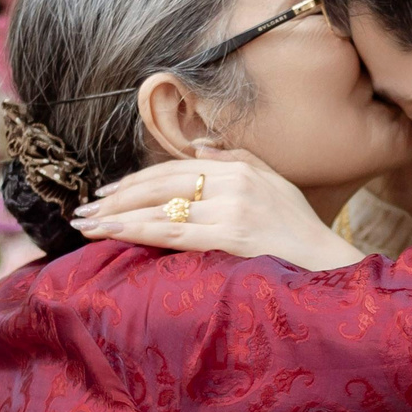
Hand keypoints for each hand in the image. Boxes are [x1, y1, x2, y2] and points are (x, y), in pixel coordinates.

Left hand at [71, 149, 364, 270]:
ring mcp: (232, 210)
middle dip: (117, 198)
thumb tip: (199, 146)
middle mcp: (233, 183)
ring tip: (85, 225)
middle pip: (161, 185)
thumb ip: (238, 160)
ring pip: (161, 209)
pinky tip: (113, 234)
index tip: (106, 192)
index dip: (136, 179)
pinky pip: (174, 232)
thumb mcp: (275, 184)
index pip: (175, 168)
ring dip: (117, 217)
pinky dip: (138, 231)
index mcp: (240, 169)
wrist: (328, 264)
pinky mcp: (231, 238)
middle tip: (83, 209)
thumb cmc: (301, 230)